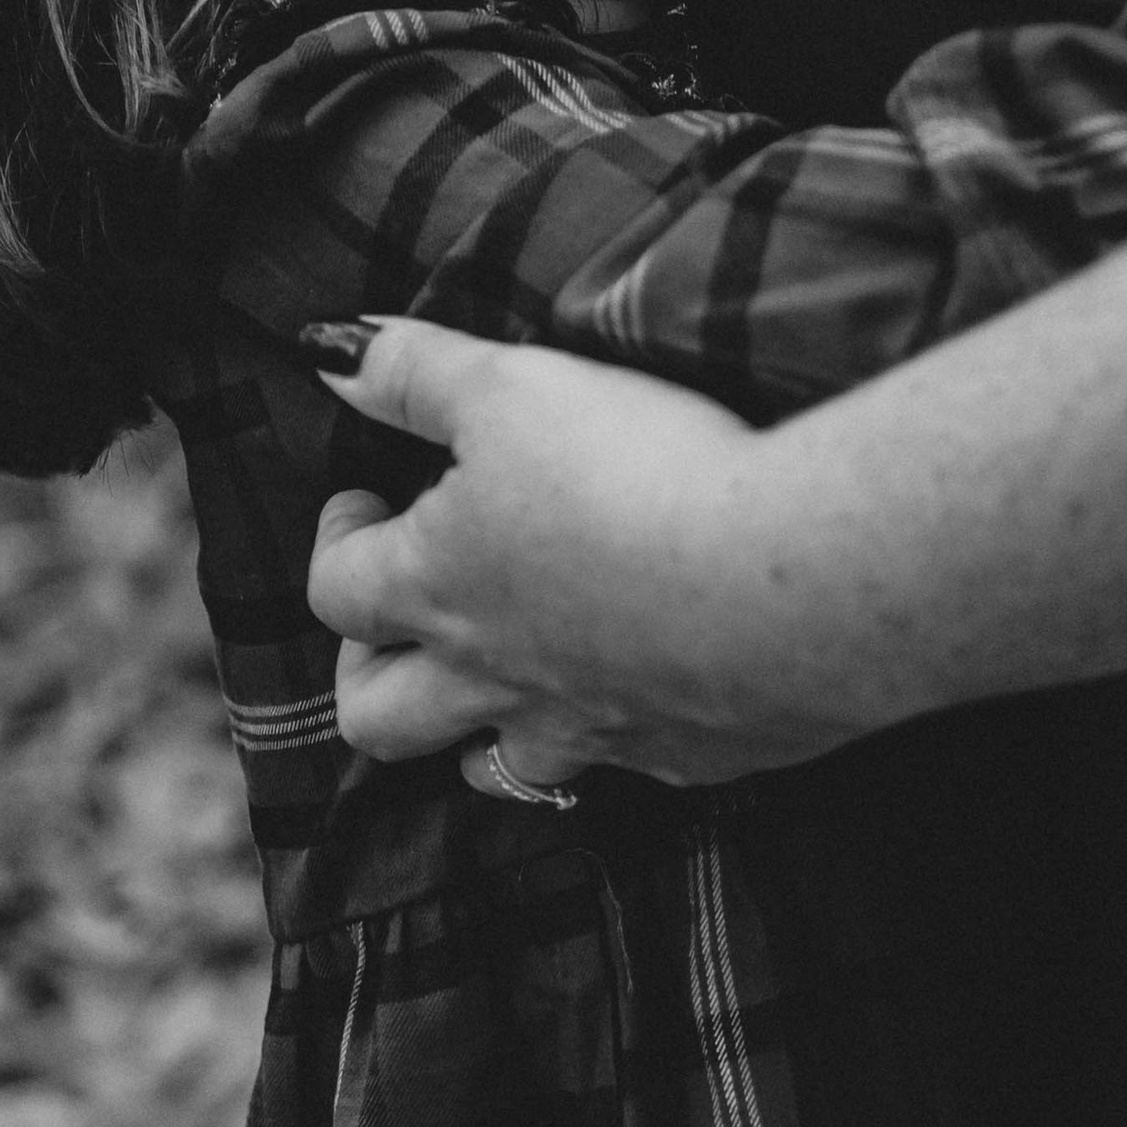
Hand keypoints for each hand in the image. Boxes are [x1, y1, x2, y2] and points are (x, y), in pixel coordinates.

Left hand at [304, 321, 832, 789]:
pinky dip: (616, 733)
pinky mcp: (684, 757)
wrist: (797, 578)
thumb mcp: (512, 385)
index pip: (335, 591)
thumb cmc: (638, 473)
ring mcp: (589, 732)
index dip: (337, 543)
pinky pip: (624, 768)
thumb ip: (413, 371)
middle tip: (405, 614)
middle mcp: (496, 679)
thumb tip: (330, 358)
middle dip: (370, 672)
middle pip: (378, 718)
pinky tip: (647, 682)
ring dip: (482, 728)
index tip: (367, 502)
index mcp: (441, 589)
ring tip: (511, 670)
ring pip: (495, 768)